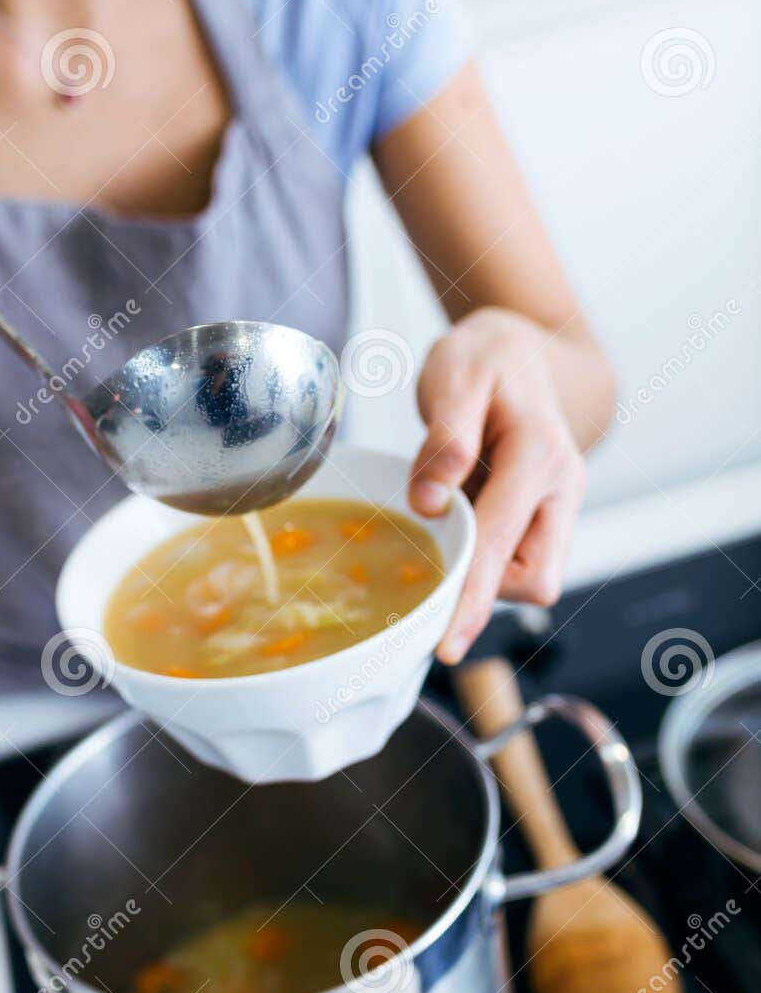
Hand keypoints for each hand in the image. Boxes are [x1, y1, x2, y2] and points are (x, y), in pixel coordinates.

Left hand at [408, 307, 587, 662]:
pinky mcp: (543, 516)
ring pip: (528, 576)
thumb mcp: (456, 374)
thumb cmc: (484, 359)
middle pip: (535, 579)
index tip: (446, 643)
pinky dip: (482, 557)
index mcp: (540, 455)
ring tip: (445, 518)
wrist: (518, 348)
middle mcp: (562, 488)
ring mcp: (557, 505)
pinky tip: (455, 523)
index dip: (472, 598)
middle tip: (432, 565)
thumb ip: (445, 437)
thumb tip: (430, 503)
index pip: (503, 546)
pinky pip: (515, 558)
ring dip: (481, 569)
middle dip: (484, 589)